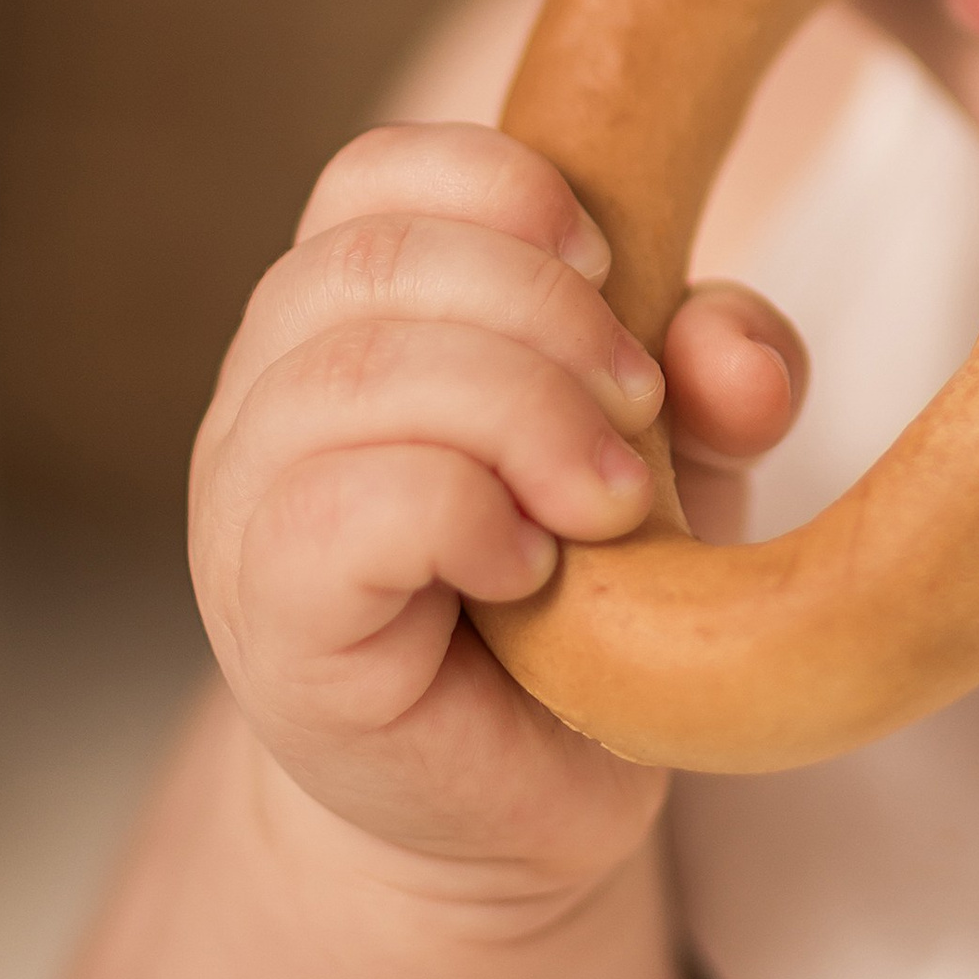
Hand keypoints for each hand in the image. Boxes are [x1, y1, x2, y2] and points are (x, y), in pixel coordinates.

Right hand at [189, 123, 806, 899]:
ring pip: (353, 372)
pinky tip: (530, 568)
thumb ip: (713, 378)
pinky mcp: (266, 620)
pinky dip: (460, 513)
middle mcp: (270, 391)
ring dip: (519, 412)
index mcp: (350, 317)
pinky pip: (336, 511)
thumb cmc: (586, 598)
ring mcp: (245, 506)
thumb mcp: (676, 456)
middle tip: (639, 403)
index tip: (614, 262)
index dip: (500, 186)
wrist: (516, 803)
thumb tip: (734, 350)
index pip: (373, 176)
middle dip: (541, 309)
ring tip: (611, 498)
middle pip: (371, 259)